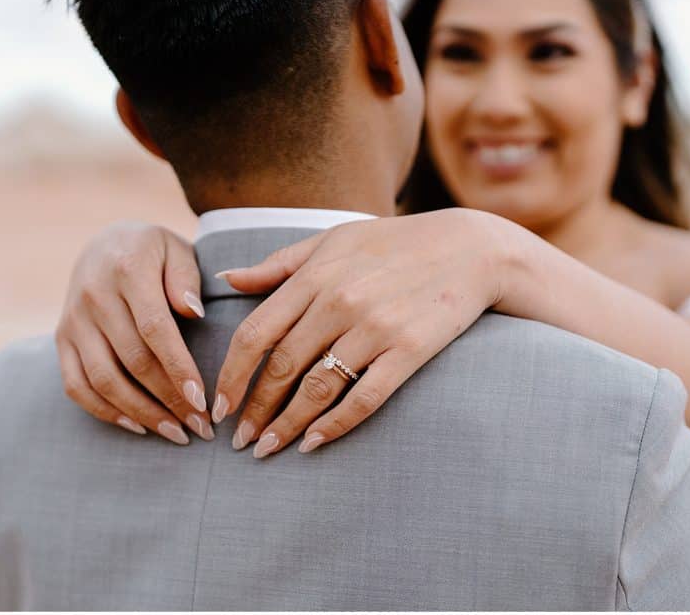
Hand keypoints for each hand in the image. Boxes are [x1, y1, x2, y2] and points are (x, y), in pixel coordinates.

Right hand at [55, 221, 214, 444]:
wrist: (103, 242)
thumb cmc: (152, 251)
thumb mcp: (176, 249)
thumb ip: (186, 278)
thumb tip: (193, 312)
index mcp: (128, 270)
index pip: (155, 328)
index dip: (178, 368)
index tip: (202, 400)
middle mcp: (94, 296)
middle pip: (132, 360)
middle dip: (169, 399)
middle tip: (200, 426)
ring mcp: (73, 320)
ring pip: (103, 379)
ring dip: (141, 413)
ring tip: (175, 433)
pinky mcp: (61, 339)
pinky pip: (76, 385)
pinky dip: (104, 411)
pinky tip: (137, 425)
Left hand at [212, 208, 519, 456]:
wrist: (471, 249)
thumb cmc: (395, 243)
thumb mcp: (333, 240)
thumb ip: (279, 264)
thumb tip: (227, 278)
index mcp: (315, 275)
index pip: (256, 333)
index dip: (232, 374)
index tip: (218, 403)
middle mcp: (339, 302)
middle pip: (281, 367)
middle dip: (254, 409)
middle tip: (240, 439)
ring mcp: (375, 328)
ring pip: (317, 389)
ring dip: (286, 425)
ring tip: (268, 449)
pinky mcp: (408, 350)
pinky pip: (364, 398)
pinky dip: (335, 425)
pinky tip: (313, 442)